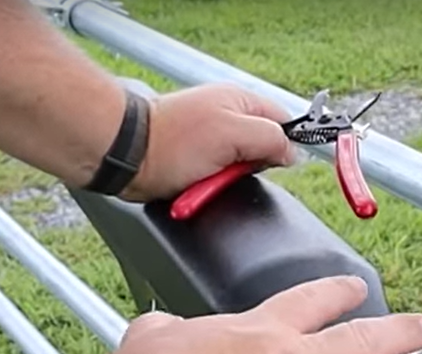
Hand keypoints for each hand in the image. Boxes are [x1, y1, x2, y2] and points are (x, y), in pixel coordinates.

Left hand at [122, 83, 297, 201]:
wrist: (129, 157)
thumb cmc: (174, 141)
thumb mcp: (234, 134)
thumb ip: (271, 138)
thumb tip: (293, 152)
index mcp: (240, 100)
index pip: (283, 121)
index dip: (285, 144)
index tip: (277, 161)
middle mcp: (228, 116)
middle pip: (265, 148)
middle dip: (254, 165)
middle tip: (233, 166)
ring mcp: (213, 138)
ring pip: (243, 167)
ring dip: (230, 179)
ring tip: (210, 175)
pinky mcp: (199, 159)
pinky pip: (221, 177)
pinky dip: (213, 185)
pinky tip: (201, 183)